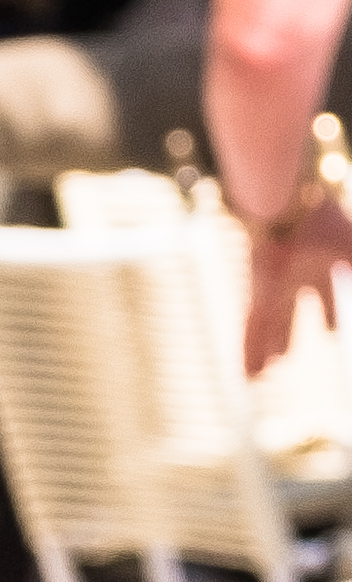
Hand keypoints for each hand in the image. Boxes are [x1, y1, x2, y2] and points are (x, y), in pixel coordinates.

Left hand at [244, 198, 351, 374]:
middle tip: (282, 357)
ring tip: (262, 374)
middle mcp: (294, 276)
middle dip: (287, 334)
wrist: (288, 207)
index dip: (330, 313)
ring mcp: (273, 286)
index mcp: (320, 263)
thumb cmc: (325, 224)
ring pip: (268, 325)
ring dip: (266, 349)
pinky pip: (252, 330)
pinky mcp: (257, 293)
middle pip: (289, 313)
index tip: (332, 331)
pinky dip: (250, 352)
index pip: (326, 295)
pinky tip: (249, 374)